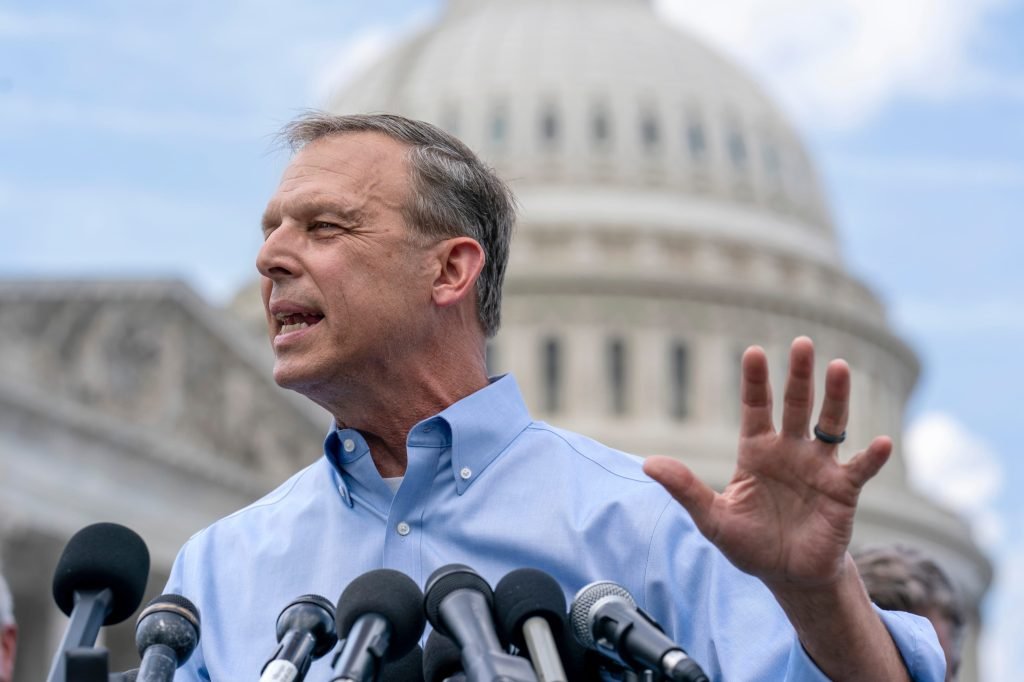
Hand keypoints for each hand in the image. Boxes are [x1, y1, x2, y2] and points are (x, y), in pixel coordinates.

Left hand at [643, 336, 891, 591]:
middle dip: (799, 375)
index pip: (756, 407)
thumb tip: (647, 464)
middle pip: (796, 405)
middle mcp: (790, 451)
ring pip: (830, 425)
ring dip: (836, 398)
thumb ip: (685, 490)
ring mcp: (819, 468)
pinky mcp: (843, 491)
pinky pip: (860, 469)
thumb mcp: (713, 519)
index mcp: (757, 452)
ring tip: (838, 367)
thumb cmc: (750, 544)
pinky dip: (872, 457)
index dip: (755, 381)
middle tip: (803, 343)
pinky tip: (882, 443)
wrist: (788, 575)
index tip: (755, 352)